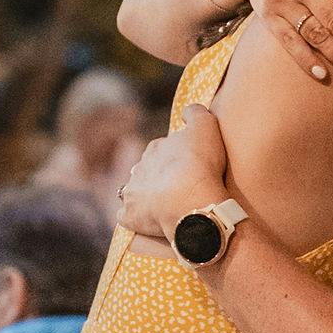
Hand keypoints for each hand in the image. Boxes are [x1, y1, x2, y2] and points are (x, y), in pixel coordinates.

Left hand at [114, 108, 234, 247]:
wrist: (190, 202)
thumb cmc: (199, 165)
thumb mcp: (206, 127)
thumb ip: (196, 113)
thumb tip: (188, 111)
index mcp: (156, 149)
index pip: (162, 149)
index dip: (175, 157)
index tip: (188, 165)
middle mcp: (139, 168)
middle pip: (147, 170)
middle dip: (158, 175)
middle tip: (178, 186)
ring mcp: (132, 193)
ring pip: (134, 191)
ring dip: (145, 196)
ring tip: (163, 205)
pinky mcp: (129, 216)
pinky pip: (127, 216)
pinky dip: (135, 217)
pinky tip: (148, 221)